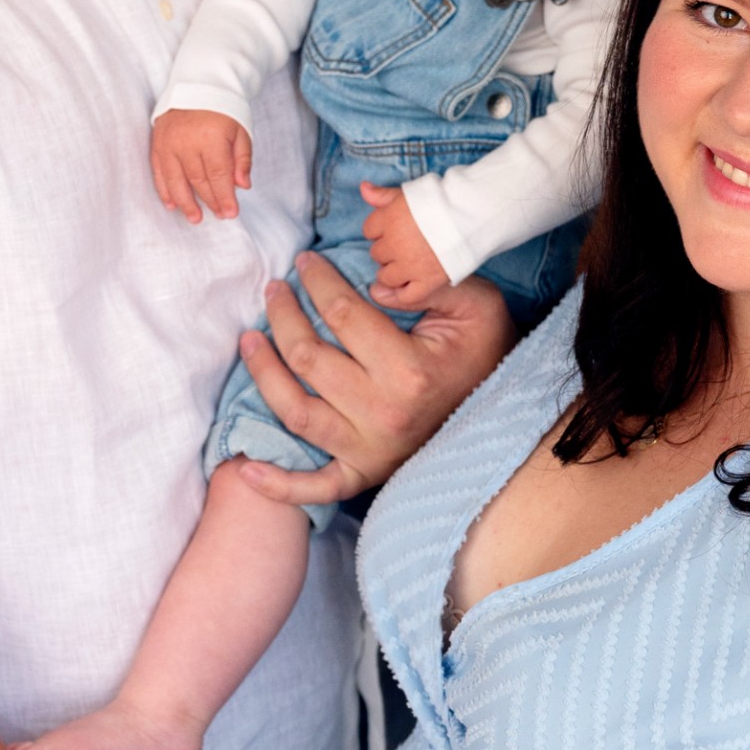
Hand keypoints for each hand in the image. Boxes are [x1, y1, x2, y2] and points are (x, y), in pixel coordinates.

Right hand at [152, 108, 252, 221]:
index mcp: (211, 137)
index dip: (224, 197)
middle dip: (210, 201)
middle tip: (219, 215)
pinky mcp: (158, 143)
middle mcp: (187, 142)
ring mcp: (169, 143)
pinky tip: (171, 204)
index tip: (230, 213)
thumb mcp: (241, 131)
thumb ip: (242, 159)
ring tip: (195, 218)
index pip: (218, 175)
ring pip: (176, 180)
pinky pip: (159, 172)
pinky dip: (165, 190)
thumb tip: (242, 186)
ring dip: (185, 202)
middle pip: (198, 180)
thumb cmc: (223, 109)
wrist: (198, 84)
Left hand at [233, 251, 516, 507]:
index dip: (316, 282)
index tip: (304, 262)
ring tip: (249, 340)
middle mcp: (382, 414)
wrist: (506, 410)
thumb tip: (375, 283)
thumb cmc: (483, 351)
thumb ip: (430, 282)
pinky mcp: (362, 475)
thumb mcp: (476, 304)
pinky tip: (243, 467)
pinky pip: (314, 488)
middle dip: (282, 316)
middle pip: (309, 359)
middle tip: (274, 290)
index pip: (342, 316)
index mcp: (408, 371)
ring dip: (263, 374)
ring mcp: (369, 451)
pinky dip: (277, 484)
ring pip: (295, 412)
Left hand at [360, 182, 450, 305]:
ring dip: (391, 272)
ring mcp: (410, 266)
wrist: (471, 215)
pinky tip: (408, 285)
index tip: (393, 228)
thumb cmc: (441, 201)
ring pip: (386, 276)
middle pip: (376, 253)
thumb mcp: (408, 193)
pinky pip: (406, 296)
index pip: (369, 229)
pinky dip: (403, 294)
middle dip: (387, 250)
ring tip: (405, 265)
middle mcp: (395, 244)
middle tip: (403, 246)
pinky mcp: (427, 282)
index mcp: (389, 219)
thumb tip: (363, 187)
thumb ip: (382, 194)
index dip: (380, 229)